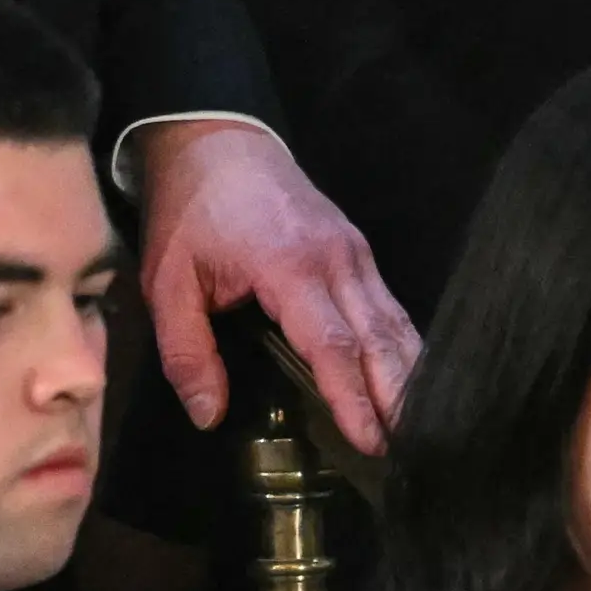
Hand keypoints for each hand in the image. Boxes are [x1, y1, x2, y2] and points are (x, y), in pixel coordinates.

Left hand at [134, 118, 417, 454]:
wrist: (215, 136)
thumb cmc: (189, 210)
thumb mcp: (167, 281)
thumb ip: (187, 351)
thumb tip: (208, 416)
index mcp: (290, 266)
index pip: (332, 345)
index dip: (353, 399)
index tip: (372, 444)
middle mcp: (337, 259)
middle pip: (381, 338)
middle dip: (400, 398)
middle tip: (416, 453)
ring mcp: (355, 251)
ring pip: (395, 322)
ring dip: (411, 376)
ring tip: (423, 430)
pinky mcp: (358, 249)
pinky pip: (389, 306)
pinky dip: (404, 348)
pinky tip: (411, 383)